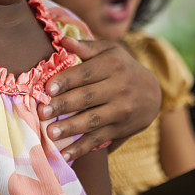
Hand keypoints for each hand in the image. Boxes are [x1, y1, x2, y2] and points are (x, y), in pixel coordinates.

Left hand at [37, 37, 160, 160]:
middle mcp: (119, 87)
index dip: (66, 80)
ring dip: (70, 128)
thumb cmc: (122, 67)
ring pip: (93, 120)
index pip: (86, 72)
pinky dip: (82, 148)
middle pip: (87, 97)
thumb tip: (61, 39)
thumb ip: (85, 47)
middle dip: (63, 106)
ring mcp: (121, 110)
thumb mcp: (109, 51)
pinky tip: (65, 155)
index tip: (47, 88)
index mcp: (112, 65)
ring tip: (50, 133)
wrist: (153, 92)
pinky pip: (99, 139)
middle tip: (41, 111)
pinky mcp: (120, 129)